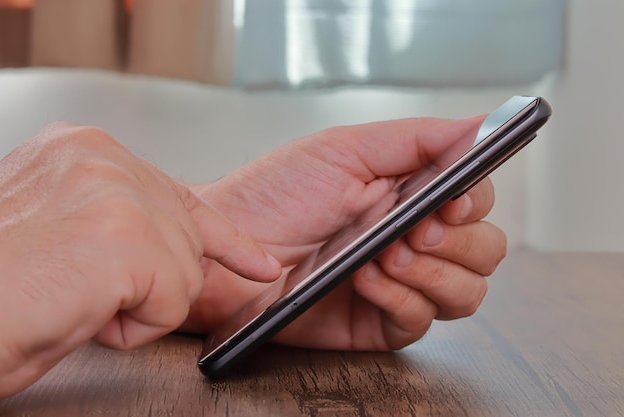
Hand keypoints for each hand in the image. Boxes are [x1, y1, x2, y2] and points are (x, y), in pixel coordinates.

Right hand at [0, 123, 280, 397]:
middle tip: (86, 290)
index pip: (179, 194)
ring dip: (136, 305)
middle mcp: (102, 157)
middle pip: (187, 240)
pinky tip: (84, 311)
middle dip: (153, 283)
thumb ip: (119, 223)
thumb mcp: (64, 234)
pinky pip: (173, 300)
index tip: (258, 259)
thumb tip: (170, 244)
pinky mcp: (127, 236)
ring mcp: (119, 192)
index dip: (224, 238)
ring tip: (73, 298)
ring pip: (184, 272)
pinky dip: (134, 326)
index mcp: (83, 151)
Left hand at [183, 116, 506, 350]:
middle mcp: (412, 239)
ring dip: (434, 272)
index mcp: (409, 194)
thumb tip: (480, 124)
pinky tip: (365, 279)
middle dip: (458, 242)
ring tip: (387, 253)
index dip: (474, 202)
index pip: (475, 200)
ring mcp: (399, 283)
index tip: (451, 201)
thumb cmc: (274, 195)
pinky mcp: (379, 322)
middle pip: (485, 250)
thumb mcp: (343, 151)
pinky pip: (421, 321)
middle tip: (415, 229)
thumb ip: (416, 140)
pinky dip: (400, 298)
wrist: (225, 251)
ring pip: (467, 292)